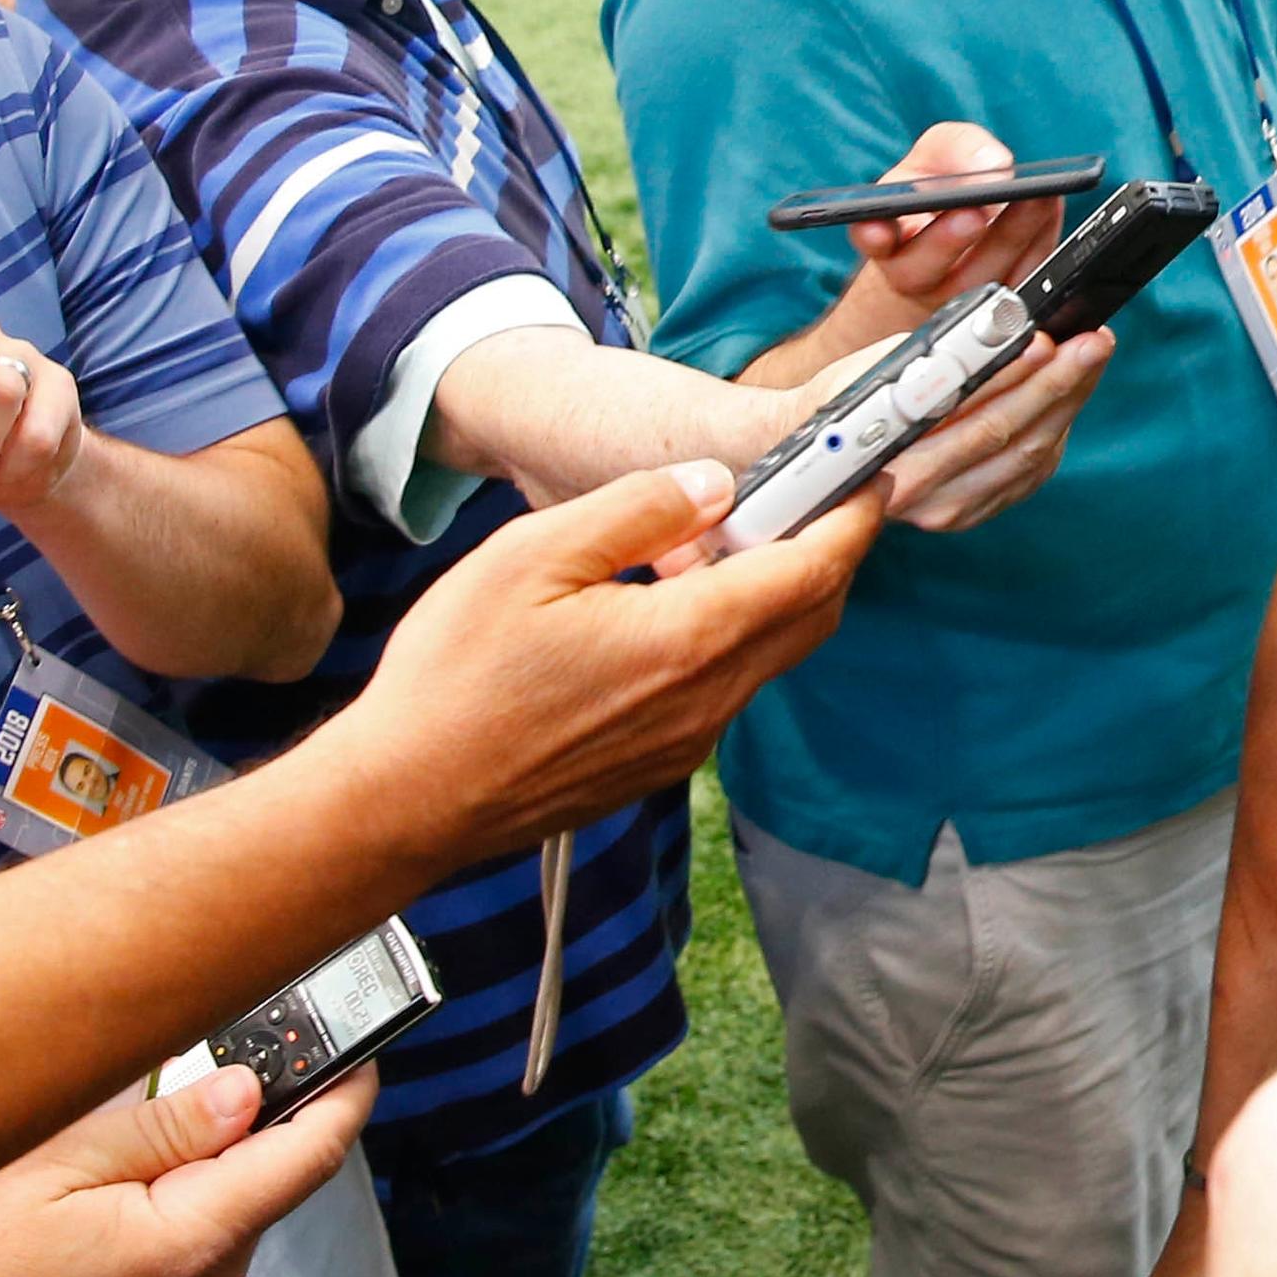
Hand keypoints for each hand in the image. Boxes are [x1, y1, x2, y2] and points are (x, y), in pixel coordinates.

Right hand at [0, 1062, 371, 1276]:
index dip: (345, 1096)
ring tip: (126, 1148)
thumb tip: (249, 1090)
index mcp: (194, 1240)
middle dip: (250, 1124)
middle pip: (269, 1181)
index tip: (361, 1049)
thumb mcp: (57, 1167)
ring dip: (207, 1170)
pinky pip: (203, 1252)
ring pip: (233, 1215)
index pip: (307, 1157)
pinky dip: (184, 1212)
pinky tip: (119, 1199)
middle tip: (207, 1066)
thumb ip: (164, 1128)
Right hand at [339, 460, 878, 856]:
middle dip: (825, 551)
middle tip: (804, 496)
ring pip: (767, 654)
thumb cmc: (454, 678)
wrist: (406, 800)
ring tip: (705, 542)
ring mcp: (687, 742)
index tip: (869, 476)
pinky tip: (662, 605)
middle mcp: (707, 701)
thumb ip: (639, 511)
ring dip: (766, 593)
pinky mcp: (659, 763)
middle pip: (809, 616)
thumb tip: (715, 485)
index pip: (813, 571)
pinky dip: (725, 636)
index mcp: (688, 641)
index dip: (851, 518)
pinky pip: (722, 689)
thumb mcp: (534, 556)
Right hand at [782, 326, 1112, 534]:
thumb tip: (998, 328)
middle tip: (1094, 341)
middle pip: (1011, 436)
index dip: (1016, 377)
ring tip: (1090, 355)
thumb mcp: (873, 370)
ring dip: (1068, 401)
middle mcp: (924, 499)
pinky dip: (1054, 427)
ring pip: (1030, 455)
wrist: (819, 459)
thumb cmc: (842, 402)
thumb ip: (930, 359)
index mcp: (892, 464)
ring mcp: (952, 511)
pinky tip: (1067, 392)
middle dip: (1060, 383)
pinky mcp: (973, 512)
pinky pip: (1029, 471)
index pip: (973, 417)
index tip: (1046, 341)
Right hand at [804, 125, 1075, 357]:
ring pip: (979, 281)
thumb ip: (958, 147)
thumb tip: (995, 165)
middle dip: (948, 240)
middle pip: (923, 270)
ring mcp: (958, 300)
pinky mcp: (1003, 306)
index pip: (870, 240)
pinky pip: (1021, 282)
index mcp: (885, 236)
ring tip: (1036, 199)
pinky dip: (1039, 244)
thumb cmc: (941, 189)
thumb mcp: (939, 154)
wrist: (962, 236)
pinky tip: (1052, 209)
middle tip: (976, 211)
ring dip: (1010, 237)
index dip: (873, 236)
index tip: (881, 227)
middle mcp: (913, 275)